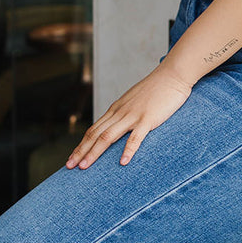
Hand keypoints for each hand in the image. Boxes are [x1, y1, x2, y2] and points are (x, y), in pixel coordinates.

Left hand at [66, 64, 194, 168]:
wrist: (172, 75)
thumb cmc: (156, 90)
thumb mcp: (134, 102)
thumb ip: (125, 114)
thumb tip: (118, 127)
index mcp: (115, 110)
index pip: (93, 130)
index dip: (81, 145)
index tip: (72, 159)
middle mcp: (119, 113)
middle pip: (95, 135)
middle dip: (81, 152)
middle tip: (69, 167)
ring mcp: (133, 115)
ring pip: (108, 136)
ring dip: (95, 153)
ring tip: (85, 167)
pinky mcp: (148, 118)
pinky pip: (136, 137)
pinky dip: (128, 150)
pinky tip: (123, 162)